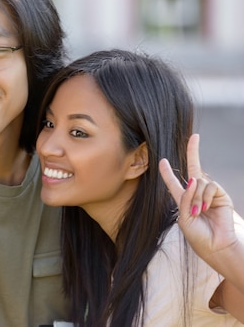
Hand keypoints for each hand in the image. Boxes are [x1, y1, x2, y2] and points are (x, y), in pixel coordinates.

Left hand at [159, 133, 236, 259]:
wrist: (216, 246)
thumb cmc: (198, 236)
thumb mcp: (184, 217)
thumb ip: (185, 198)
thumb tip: (194, 179)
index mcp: (184, 200)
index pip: (174, 183)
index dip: (167, 172)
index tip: (161, 161)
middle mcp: (197, 194)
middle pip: (194, 168)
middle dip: (193, 151)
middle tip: (194, 137)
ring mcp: (209, 194)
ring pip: (199, 182)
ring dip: (196, 196)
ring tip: (198, 211)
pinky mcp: (221, 195)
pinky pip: (209, 186)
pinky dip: (204, 196)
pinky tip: (206, 209)